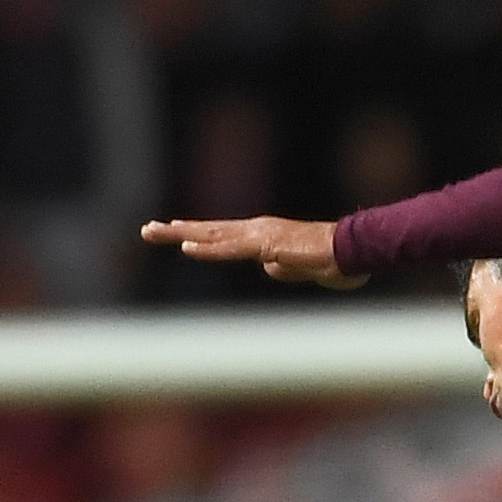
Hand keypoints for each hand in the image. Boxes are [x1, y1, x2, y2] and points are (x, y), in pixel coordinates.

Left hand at [138, 216, 362, 287]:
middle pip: (210, 231)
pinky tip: (187, 248)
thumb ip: (284, 268)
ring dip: (183, 236)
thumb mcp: (303, 270)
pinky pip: (232, 249)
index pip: (222, 236)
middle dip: (176, 231)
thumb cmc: (334, 261)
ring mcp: (261, 236)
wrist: (355, 252)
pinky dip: (209, 249)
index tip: (170, 234)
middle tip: (147, 230)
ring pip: (214, 236)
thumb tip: (270, 268)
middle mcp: (257, 231)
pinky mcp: (268, 245)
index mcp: (264, 236)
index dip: (195, 235)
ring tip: (155, 233)